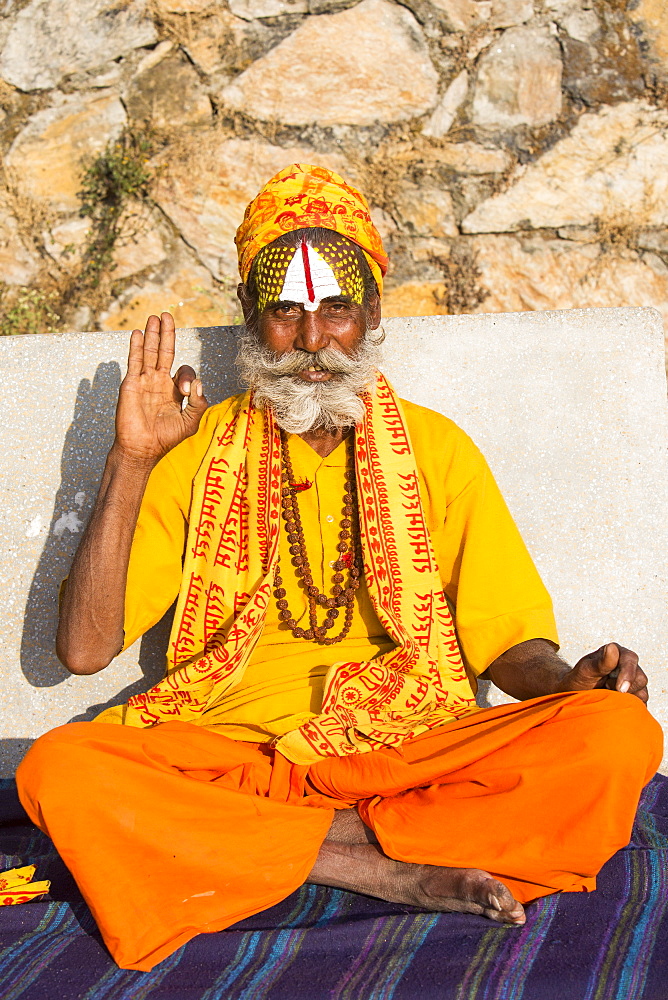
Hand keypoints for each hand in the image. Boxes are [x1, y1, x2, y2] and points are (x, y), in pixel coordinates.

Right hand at [114, 312, 207, 463]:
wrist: (142, 448)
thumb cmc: (166, 438)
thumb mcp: (190, 421)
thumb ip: (199, 403)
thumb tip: (197, 382)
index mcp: (174, 391)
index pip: (183, 371)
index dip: (187, 376)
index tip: (185, 391)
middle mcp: (159, 383)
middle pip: (165, 352)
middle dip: (167, 334)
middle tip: (167, 315)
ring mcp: (145, 382)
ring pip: (149, 352)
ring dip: (152, 334)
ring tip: (155, 317)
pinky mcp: (131, 384)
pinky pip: (134, 361)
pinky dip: (136, 346)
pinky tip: (138, 332)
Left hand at [556, 643, 648, 703]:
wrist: (574, 694)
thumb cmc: (579, 679)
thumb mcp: (586, 670)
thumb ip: (601, 662)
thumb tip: (612, 648)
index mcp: (616, 653)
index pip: (630, 659)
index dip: (627, 674)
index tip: (620, 689)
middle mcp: (627, 665)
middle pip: (640, 678)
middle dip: (625, 688)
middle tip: (607, 690)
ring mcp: (632, 681)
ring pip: (642, 692)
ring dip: (626, 697)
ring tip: (608, 694)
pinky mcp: (634, 695)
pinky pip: (640, 703)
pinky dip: (629, 705)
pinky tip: (614, 703)